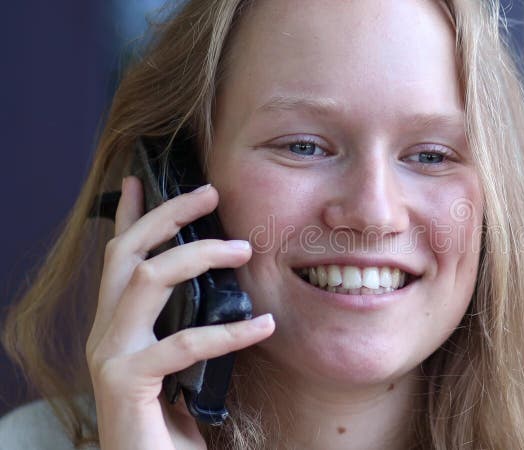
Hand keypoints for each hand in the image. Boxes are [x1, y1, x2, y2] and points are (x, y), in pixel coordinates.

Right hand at [85, 176, 273, 449]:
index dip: (130, 216)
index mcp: (119, 325)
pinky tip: (264, 326)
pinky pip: (183, 343)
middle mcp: (106, 334)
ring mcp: (110, 357)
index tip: (141, 180)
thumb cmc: (171, 422)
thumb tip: (225, 293)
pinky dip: (229, 332)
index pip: (120, 258)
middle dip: (167, 214)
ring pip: (146, 281)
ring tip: (244, 249)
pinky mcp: (126, 383)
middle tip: (210, 192)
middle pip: (127, 254)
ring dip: (197, 256)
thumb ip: (187, 326)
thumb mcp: (183, 364)